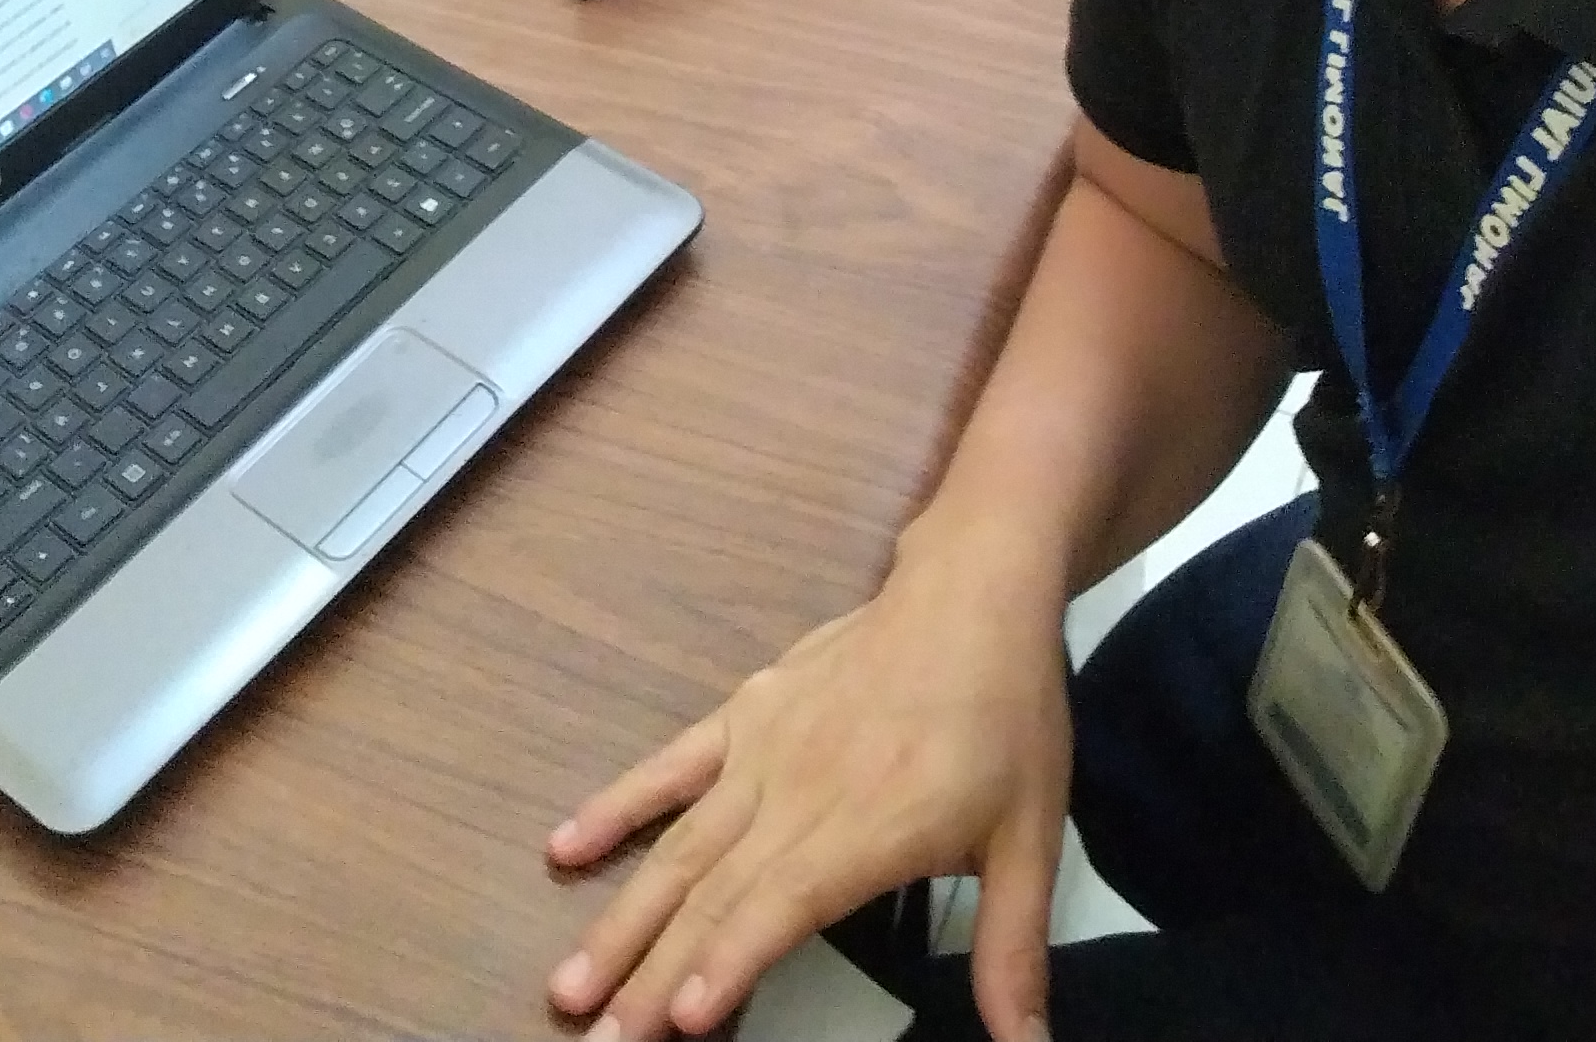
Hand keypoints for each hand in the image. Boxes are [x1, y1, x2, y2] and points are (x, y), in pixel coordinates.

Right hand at [543, 532, 1075, 1040]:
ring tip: (568, 981)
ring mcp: (760, 753)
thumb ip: (1015, 952)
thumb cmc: (1006, 724)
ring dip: (622, 917)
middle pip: (711, 893)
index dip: (727, 961)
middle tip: (593, 1036)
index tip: (677, 1017)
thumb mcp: (1032, 842)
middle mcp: (798, 796)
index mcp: (867, 830)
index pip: (779, 906)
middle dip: (649, 973)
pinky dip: (616, 807)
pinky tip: (563, 848)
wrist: (968, 597)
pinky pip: (668, 768)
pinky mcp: (743, 718)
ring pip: (678, 847)